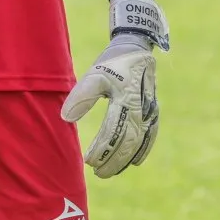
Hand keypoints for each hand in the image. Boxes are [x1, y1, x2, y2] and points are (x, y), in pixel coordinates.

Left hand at [61, 0, 168, 178]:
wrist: (137, 46)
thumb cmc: (112, 61)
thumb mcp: (94, 74)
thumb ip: (81, 96)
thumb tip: (65, 118)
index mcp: (125, 100)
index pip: (113, 132)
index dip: (102, 149)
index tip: (88, 161)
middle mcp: (141, 109)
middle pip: (128, 142)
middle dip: (113, 160)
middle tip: (98, 173)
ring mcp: (150, 111)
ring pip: (139, 143)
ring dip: (125, 159)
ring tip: (110, 172)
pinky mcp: (153, 110)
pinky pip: (150, 135)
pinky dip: (142, 150)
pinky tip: (135, 161)